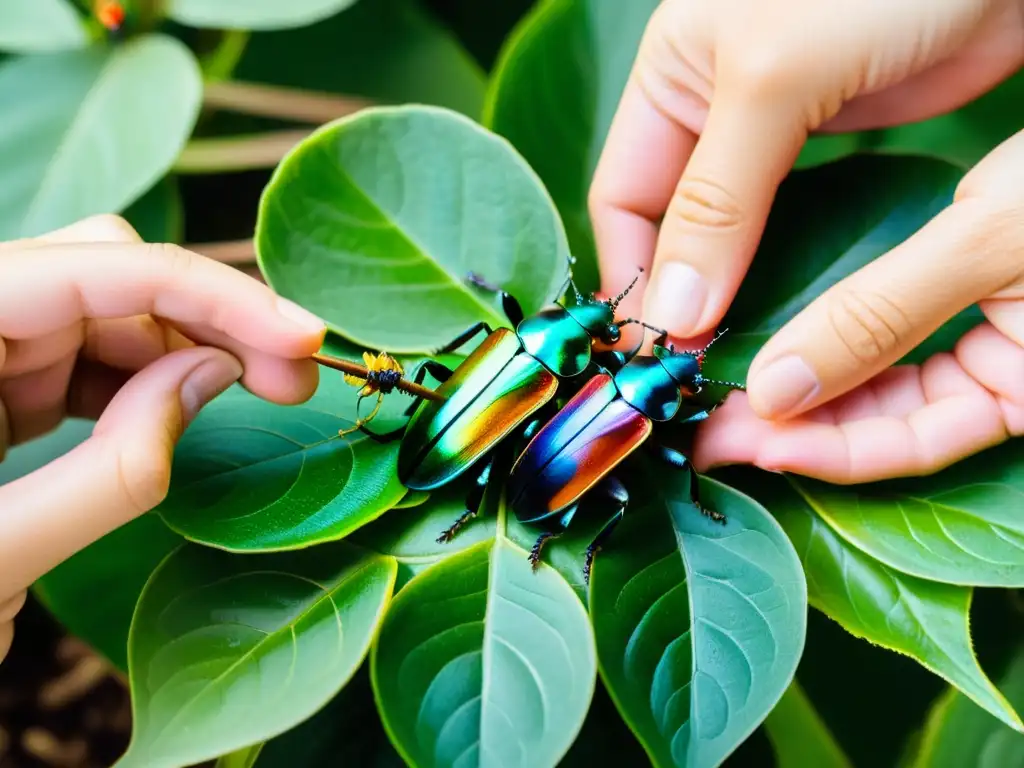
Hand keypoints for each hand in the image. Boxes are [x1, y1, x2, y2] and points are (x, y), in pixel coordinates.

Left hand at [0, 216, 325, 661]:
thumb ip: (115, 471)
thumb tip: (212, 376)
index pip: (87, 270)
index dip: (210, 293)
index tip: (301, 336)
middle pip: (106, 274)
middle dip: (211, 318)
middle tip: (295, 378)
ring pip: (111, 309)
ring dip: (192, 347)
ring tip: (262, 392)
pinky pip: (94, 355)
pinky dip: (153, 380)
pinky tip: (189, 408)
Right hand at [588, 0, 1023, 482]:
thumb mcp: (774, 82)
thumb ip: (718, 198)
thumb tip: (672, 313)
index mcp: (670, 74)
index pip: (622, 196)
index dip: (633, 274)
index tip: (656, 351)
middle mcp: (710, 105)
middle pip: (670, 221)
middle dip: (679, 294)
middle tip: (696, 369)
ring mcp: (773, 126)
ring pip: (727, 229)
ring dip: (728, 290)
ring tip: (735, 355)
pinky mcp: (833, 143)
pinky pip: (786, 221)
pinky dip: (780, 268)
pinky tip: (785, 310)